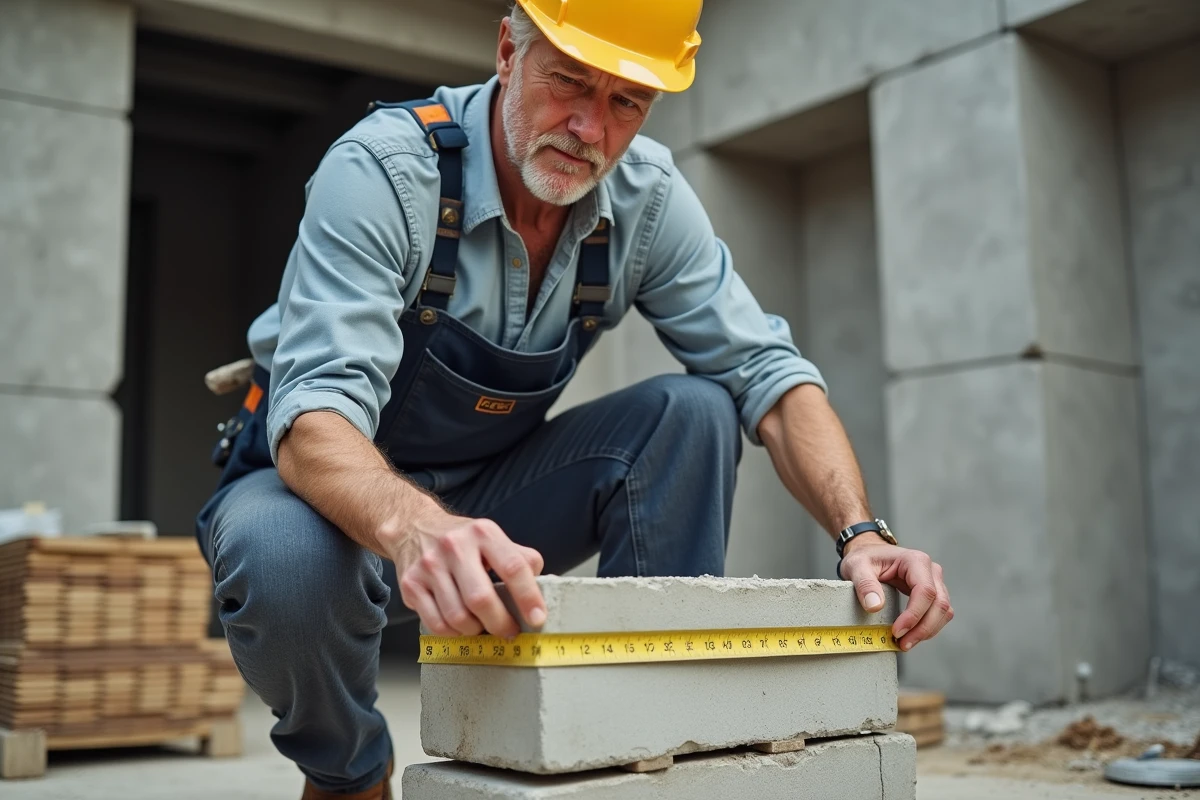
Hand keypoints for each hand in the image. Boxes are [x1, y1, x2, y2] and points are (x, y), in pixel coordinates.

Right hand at [391, 512, 546, 638]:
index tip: (537, 618)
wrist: (413, 527)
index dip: (528, 597)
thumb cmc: (462, 540)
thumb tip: (543, 588)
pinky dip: (454, 633)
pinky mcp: (411, 585)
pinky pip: (437, 624)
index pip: (513, 568)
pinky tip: (461, 626)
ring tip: (482, 626)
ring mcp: (429, 566)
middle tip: (509, 631)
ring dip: (476, 630)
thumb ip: (519, 558)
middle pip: (481, 599)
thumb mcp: (492, 537)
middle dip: (500, 623)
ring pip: (458, 617)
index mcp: (483, 533)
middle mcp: (454, 546)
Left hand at [838, 534, 952, 651]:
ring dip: (927, 631)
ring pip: (943, 611)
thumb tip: (875, 607)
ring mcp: (934, 582)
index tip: (897, 631)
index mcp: (915, 560)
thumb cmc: (864, 558)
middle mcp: (930, 570)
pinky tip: (911, 636)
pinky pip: (938, 614)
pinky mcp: (932, 594)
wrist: (868, 554)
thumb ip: (865, 585)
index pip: (925, 591)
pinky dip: (928, 628)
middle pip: (939, 604)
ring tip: (905, 643)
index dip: (914, 615)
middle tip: (902, 644)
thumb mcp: (857, 567)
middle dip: (923, 628)